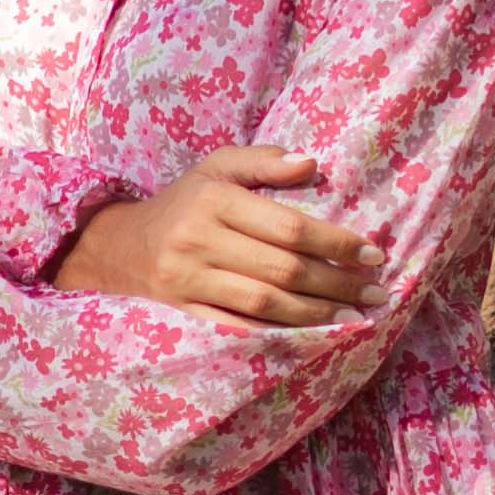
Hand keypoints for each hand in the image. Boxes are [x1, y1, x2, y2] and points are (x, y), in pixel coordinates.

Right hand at [52, 150, 381, 329]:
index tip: (371, 253)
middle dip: (335, 282)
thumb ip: (263, 162)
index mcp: (213, 200)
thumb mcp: (216, 167)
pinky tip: (312, 332)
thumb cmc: (184, 202)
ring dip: (316, 312)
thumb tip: (312, 163)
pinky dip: (280, 333)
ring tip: (354, 315)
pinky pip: (239, 327)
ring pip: (264, 303)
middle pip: (281, 268)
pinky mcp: (186, 313)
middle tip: (375, 291)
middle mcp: (199, 241)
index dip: (334, 242)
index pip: (286, 226)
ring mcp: (190, 281)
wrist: (119, 247)